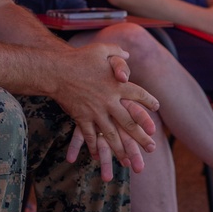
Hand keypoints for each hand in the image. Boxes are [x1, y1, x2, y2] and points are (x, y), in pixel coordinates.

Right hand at [58, 44, 158, 178]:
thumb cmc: (78, 58)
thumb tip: (128, 53)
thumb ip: (116, 52)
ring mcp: (96, 111)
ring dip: (120, 149)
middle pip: (129, 121)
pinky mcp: (82, 117)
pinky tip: (98, 156)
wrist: (56, 71)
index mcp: (117, 84)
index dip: (148, 101)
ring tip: (128, 161)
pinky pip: (90, 135)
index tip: (156, 108)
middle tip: (151, 148)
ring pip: (111, 134)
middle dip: (141, 137)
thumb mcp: (101, 50)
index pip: (139, 94)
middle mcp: (109, 100)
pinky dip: (94, 146)